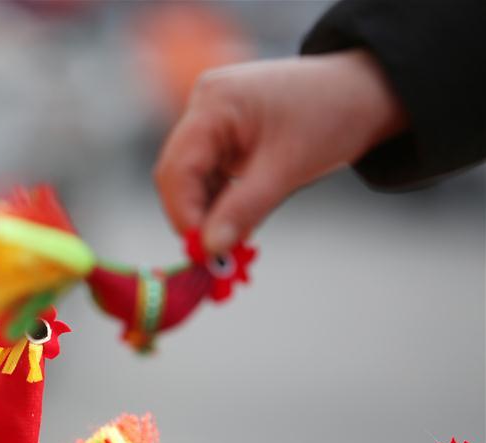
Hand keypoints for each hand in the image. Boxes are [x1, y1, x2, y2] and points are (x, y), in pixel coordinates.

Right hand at [154, 50, 406, 253]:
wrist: (363, 92)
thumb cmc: (331, 117)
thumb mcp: (287, 168)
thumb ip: (244, 209)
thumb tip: (210, 248)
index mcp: (214, 103)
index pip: (177, 168)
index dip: (183, 213)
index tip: (203, 251)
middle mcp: (203, 105)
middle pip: (177, 173)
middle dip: (192, 215)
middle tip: (214, 253)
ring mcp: (210, 118)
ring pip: (190, 178)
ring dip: (206, 211)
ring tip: (231, 240)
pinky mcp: (221, 132)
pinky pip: (207, 173)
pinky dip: (218, 201)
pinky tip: (236, 219)